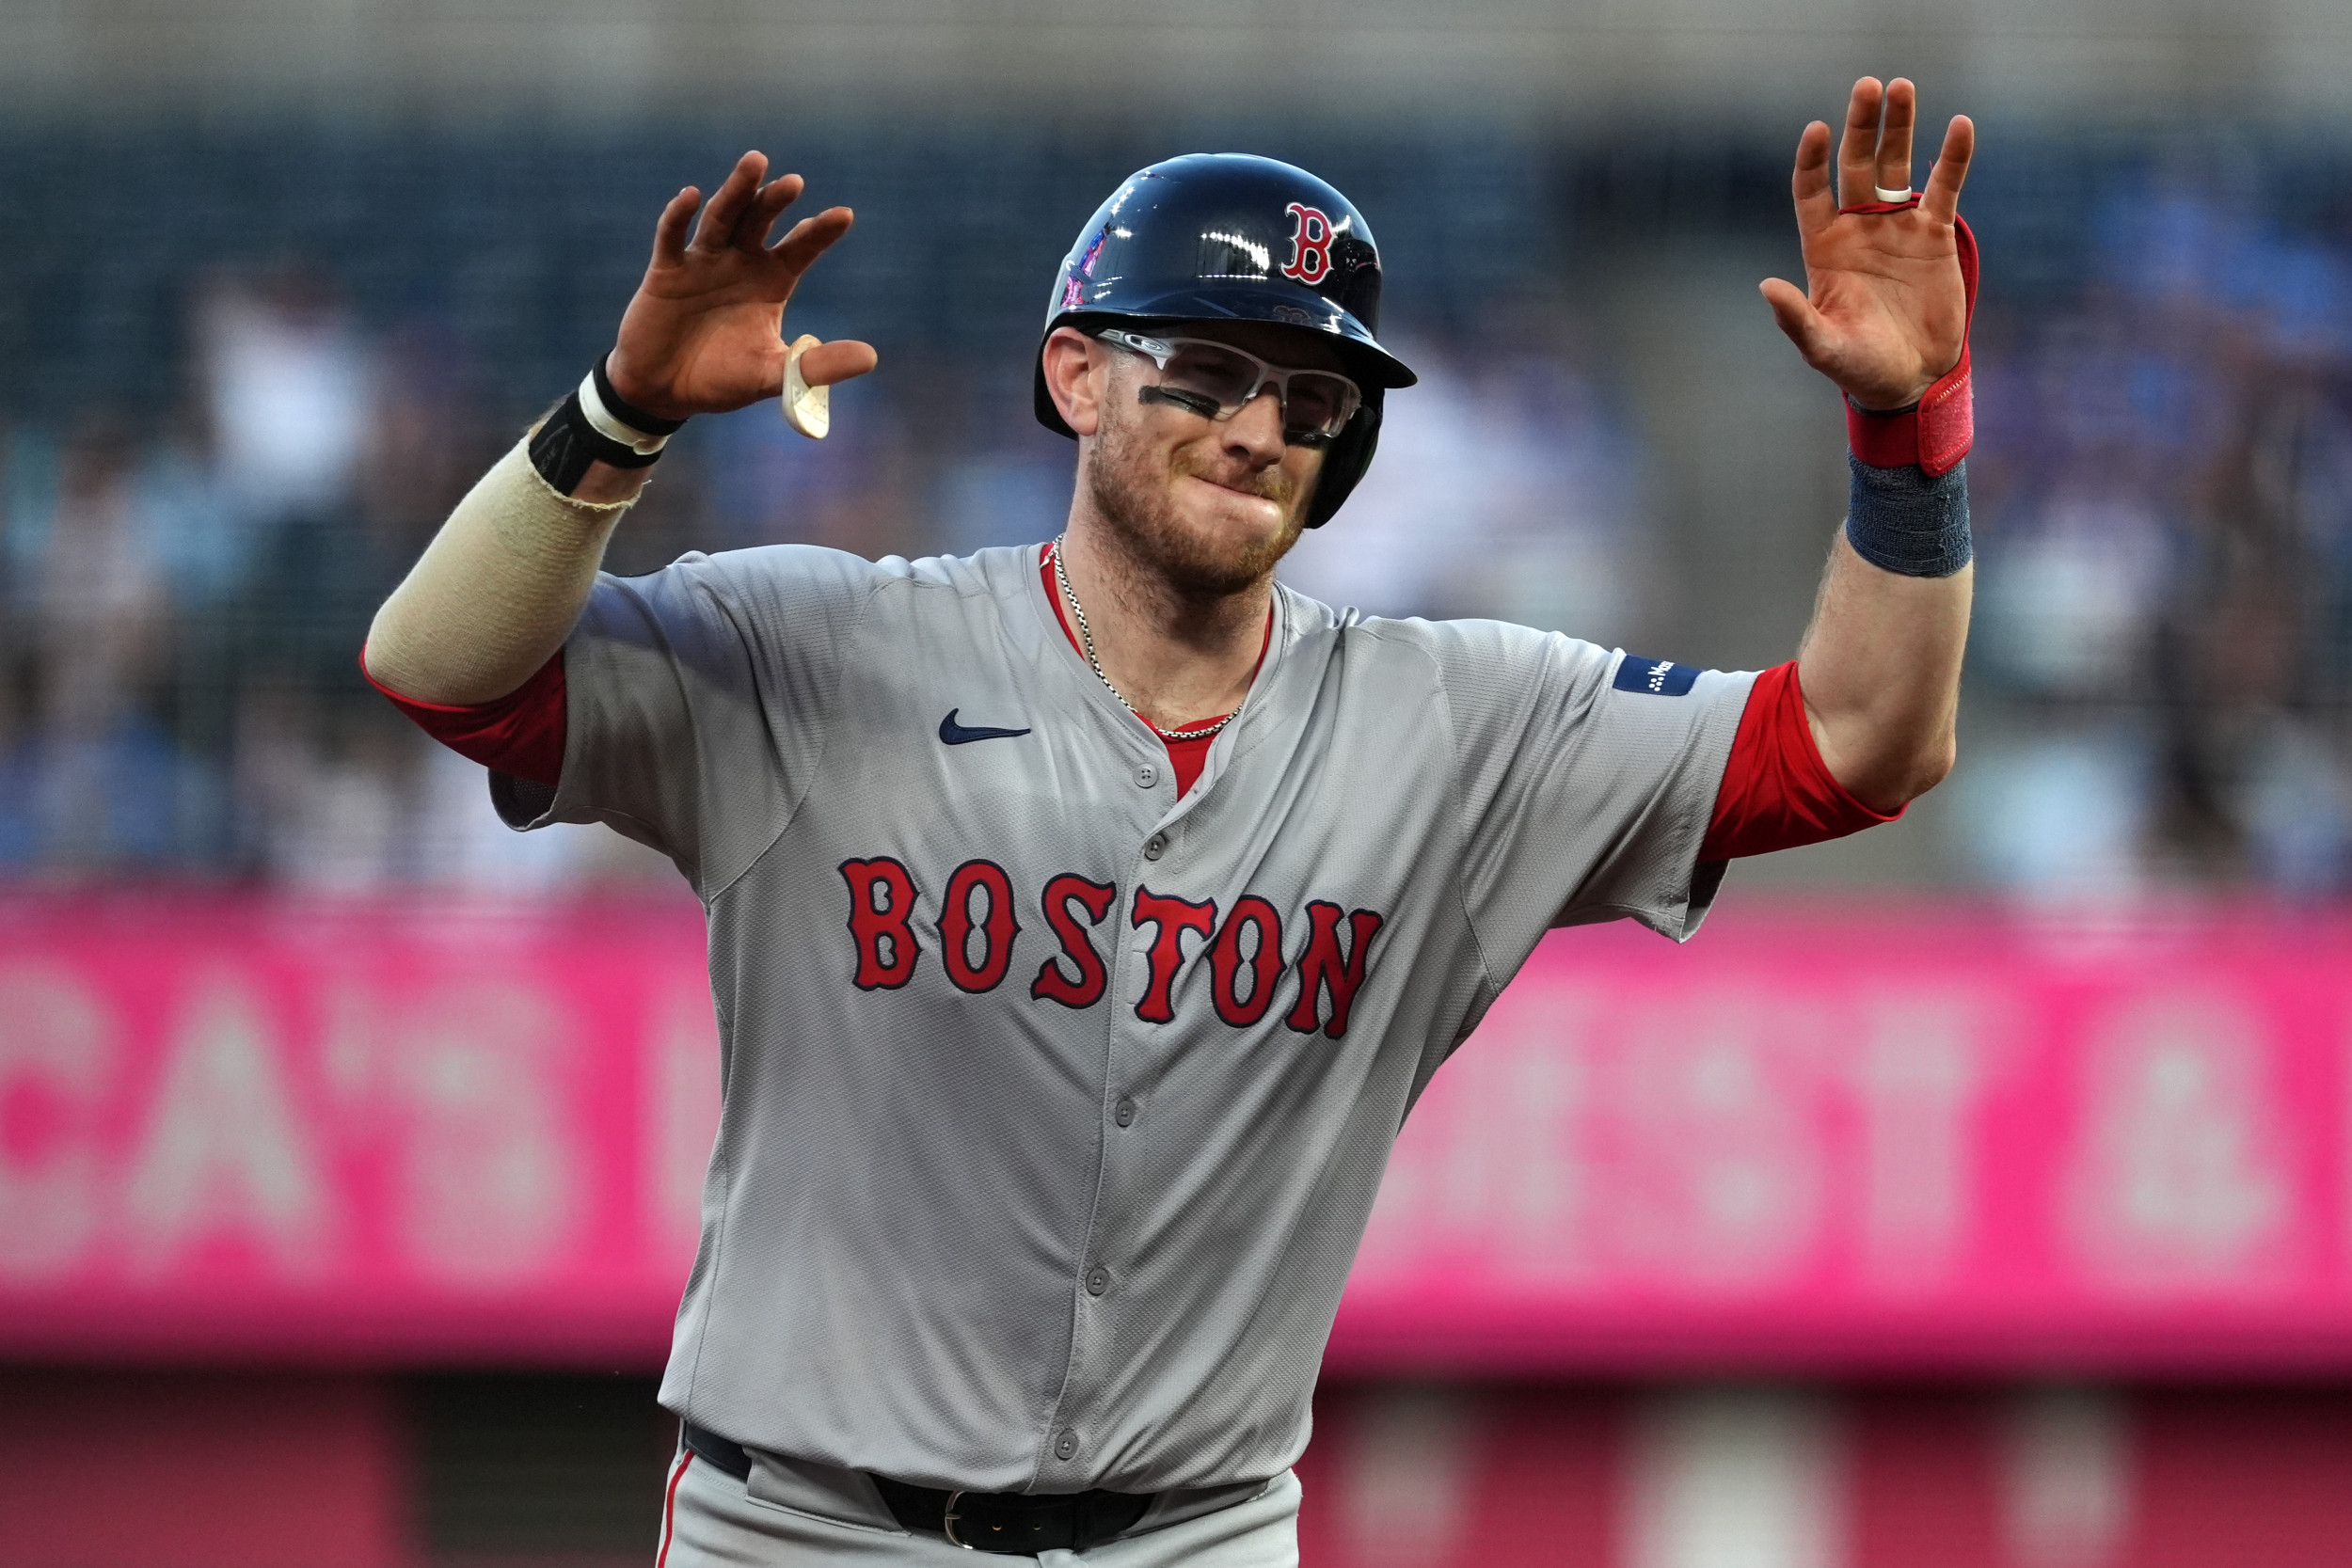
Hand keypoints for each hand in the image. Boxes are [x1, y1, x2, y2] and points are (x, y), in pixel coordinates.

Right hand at [605, 151, 878, 421]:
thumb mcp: (774, 375)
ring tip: (755, 163)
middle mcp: (740, 262)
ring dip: (737, 191)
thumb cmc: (722, 379)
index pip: (801, 248)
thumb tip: (871, 357)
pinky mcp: (666, 270)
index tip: (844, 215)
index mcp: (771, 282)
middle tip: (794, 182)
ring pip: (721, 217)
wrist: (666, 391)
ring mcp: (703, 262)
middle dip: (776, 200)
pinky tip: (691, 195)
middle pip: (761, 221)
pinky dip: (679, 216)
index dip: (820, 233)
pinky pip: (672, 237)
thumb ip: (817, 366)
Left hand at [1760, 78, 1973, 411]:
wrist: (1910, 380)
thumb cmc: (1859, 367)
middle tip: (1868, 86)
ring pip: (1895, 166)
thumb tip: (1767, 287)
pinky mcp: (1933, 236)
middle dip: (1860, 127)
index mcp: (1823, 249)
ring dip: (1898, 128)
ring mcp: (1895, 228)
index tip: (1818, 129)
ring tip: (1902, 87)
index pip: (1812, 192)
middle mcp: (1857, 229)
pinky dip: (1951, 159)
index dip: (1814, 160)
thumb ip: (1796, 319)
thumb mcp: (1823, 347)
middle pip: (1854, 165)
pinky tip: (1959, 125)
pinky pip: (1943, 188)